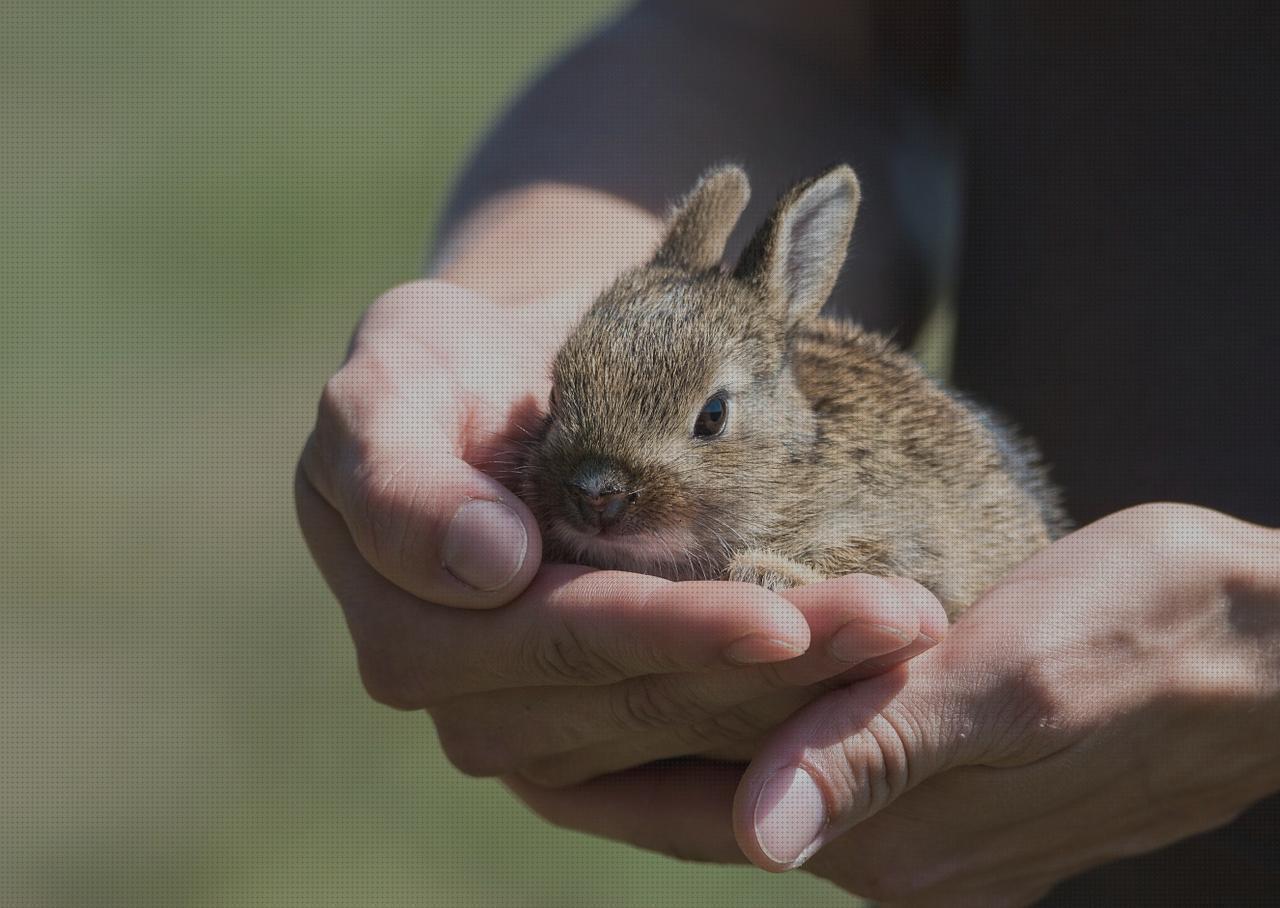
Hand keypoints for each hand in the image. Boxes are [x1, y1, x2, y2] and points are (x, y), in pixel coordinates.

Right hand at [296, 279, 945, 781]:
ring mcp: (503, 728)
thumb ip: (404, 473)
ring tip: (906, 640)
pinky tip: (864, 710)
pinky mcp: (563, 751)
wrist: (484, 406)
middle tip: (901, 625)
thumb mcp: (393, 384)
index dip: (667, 632)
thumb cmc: (442, 375)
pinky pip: (673, 770)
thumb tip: (494, 566)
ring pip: (666, 734)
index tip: (784, 624)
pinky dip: (774, 743)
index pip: (551, 629)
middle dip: (768, 668)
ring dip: (796, 703)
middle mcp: (446, 689)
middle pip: (626, 693)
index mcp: (397, 605)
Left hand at [510, 503, 1279, 905]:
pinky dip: (746, 728)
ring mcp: (928, 834)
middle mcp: (896, 855)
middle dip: (608, 753)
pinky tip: (715, 683)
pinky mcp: (958, 797)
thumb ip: (881, 755)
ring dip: (670, 738)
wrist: (1275, 654)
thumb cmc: (1154, 636)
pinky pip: (816, 768)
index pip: (694, 812)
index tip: (496, 722)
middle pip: (709, 806)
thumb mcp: (1016, 679)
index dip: (590, 767)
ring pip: (755, 785)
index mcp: (895, 835)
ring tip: (579, 679)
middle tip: (502, 694)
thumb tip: (760, 838)